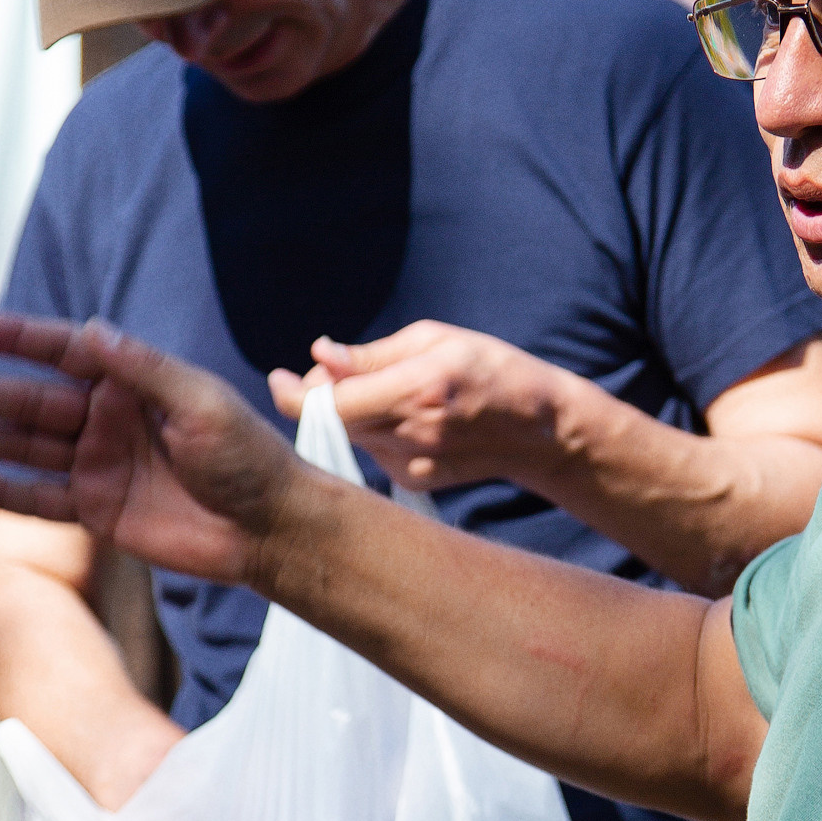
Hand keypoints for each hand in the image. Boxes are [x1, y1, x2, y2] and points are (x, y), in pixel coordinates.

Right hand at [0, 315, 303, 588]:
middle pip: (31, 402)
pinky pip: (39, 500)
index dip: (16, 339)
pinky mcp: (98, 510)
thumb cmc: (249, 458)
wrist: (270, 528)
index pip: (64, 352)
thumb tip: (91, 331)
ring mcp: (99, 465)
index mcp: (132, 384)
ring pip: (26, 449)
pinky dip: (1, 494)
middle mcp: (108, 420)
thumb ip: (143, 370)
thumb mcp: (199, 403)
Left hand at [270, 323, 569, 494]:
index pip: (326, 403)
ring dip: (350, 411)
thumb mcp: (436, 340)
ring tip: (389, 391)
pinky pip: (372, 451)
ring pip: (350, 435)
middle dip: (321, 393)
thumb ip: (371, 353)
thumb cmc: (491, 369)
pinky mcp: (414, 480)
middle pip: (330, 420)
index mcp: (413, 388)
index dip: (292, 392)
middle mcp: (409, 431)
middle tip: (335, 370)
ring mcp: (410, 463)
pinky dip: (374, 431)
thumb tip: (319, 353)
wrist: (542, 430)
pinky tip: (409, 420)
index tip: (279, 376)